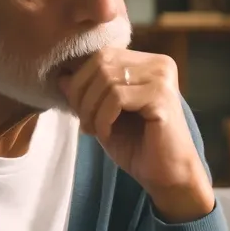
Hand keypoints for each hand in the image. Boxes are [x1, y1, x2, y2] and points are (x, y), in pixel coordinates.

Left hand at [59, 49, 213, 221]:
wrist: (168, 176)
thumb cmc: (139, 147)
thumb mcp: (105, 116)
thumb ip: (87, 94)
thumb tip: (61, 76)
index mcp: (148, 63)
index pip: (102, 54)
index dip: (81, 81)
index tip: (80, 112)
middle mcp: (159, 64)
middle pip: (102, 62)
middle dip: (82, 94)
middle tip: (84, 124)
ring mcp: (163, 77)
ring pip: (106, 79)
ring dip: (91, 109)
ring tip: (95, 131)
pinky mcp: (162, 96)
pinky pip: (117, 97)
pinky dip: (103, 117)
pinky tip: (107, 134)